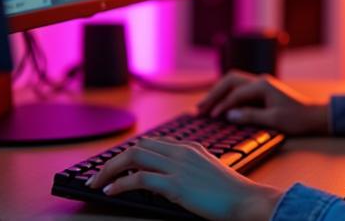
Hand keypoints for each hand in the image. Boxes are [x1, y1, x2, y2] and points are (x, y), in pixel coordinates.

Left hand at [86, 136, 282, 220]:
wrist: (247, 201)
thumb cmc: (233, 194)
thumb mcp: (209, 174)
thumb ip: (190, 170)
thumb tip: (166, 181)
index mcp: (191, 148)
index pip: (152, 143)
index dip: (130, 154)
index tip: (116, 166)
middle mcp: (182, 152)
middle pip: (138, 147)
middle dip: (113, 160)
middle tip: (98, 175)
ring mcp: (178, 166)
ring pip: (133, 157)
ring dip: (109, 170)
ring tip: (96, 182)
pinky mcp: (175, 184)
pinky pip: (138, 179)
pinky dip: (119, 184)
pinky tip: (111, 191)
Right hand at [197, 70, 328, 134]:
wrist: (315, 116)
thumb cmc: (297, 119)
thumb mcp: (274, 120)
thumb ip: (250, 116)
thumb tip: (228, 115)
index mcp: (263, 85)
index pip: (235, 93)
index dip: (222, 105)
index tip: (212, 117)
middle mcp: (260, 81)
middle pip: (229, 81)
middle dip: (213, 94)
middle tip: (199, 109)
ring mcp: (260, 85)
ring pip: (232, 83)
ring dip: (218, 94)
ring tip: (203, 107)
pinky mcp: (261, 91)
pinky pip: (238, 90)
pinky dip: (226, 96)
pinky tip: (218, 106)